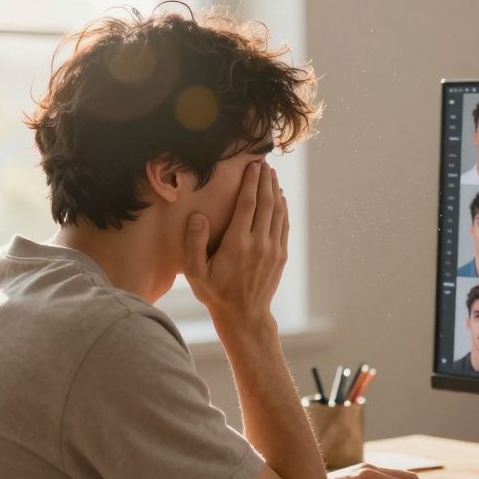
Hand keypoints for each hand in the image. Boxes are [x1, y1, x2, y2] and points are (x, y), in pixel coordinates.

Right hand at [184, 161, 288, 334]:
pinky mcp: (281, 255)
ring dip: (276, 191)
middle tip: (264, 163)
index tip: (253, 166)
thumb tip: (197, 216)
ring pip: (278, 212)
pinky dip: (283, 208)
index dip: (251, 183)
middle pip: (266, 203)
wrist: (244, 316)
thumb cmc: (215, 293)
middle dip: (265, 181)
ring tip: (272, 175)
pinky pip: (284, 225)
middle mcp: (258, 243)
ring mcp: (273, 249)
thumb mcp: (195, 272)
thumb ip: (194, 244)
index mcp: (237, 244)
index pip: (247, 204)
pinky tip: (280, 198)